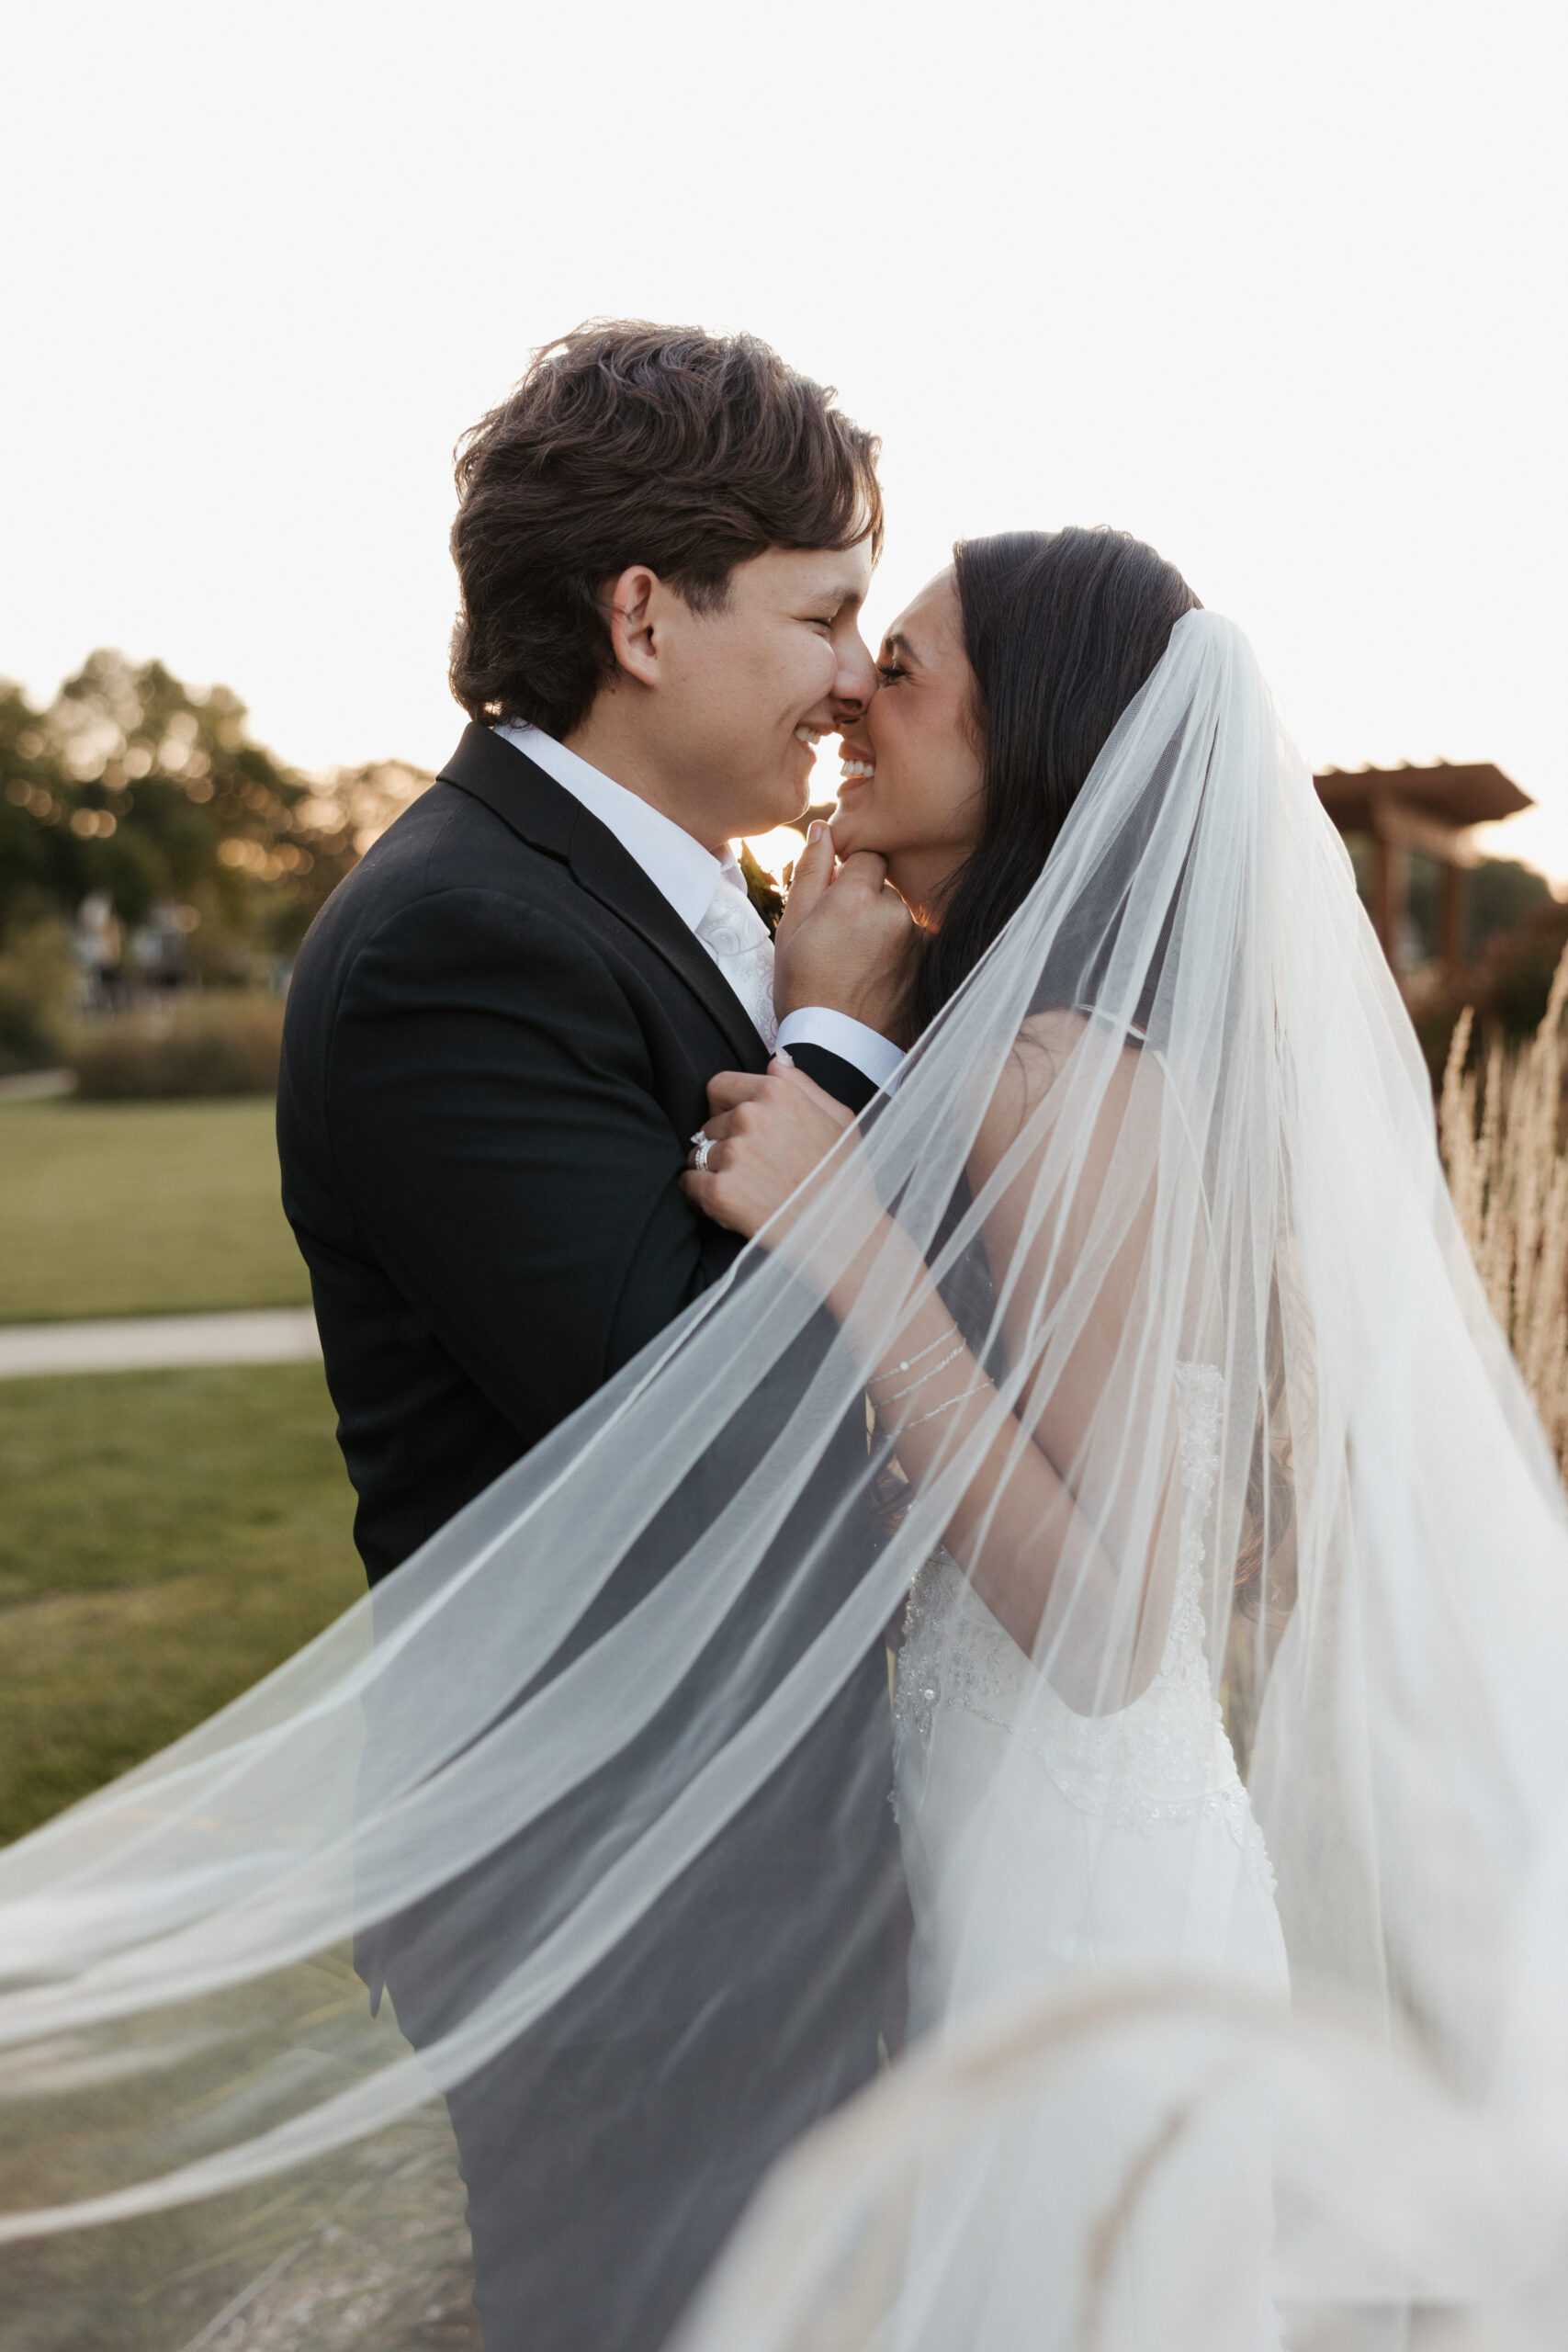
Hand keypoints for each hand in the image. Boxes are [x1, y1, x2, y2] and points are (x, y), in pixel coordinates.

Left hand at [680, 1058, 854, 1240]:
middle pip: (708, 1124)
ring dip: (711, 1171)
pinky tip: (727, 1205)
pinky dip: (699, 1196)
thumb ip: (802, 1083)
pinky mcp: (720, 1192)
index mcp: (777, 1093)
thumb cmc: (845, 1177)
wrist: (846, 1234)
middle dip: (722, 1143)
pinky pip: (688, 1185)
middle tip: (752, 1170)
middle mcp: (751, 1117)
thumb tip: (774, 1060)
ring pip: (697, 1154)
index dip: (725, 1108)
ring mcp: (733, 1154)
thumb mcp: (839, 1117)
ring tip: (744, 1189)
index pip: (719, 1086)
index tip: (738, 1130)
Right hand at [771, 823, 917, 1042]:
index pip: (867, 856)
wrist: (837, 1049)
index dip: (849, 876)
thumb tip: (823, 829)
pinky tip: (877, 979)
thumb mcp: (792, 927)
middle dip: (867, 903)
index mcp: (856, 896)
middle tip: (842, 941)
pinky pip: (914, 944)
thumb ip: (811, 872)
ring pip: (899, 917)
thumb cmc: (805, 988)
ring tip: (859, 966)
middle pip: (885, 888)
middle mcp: (894, 912)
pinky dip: (899, 955)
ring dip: (883, 930)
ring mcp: (916, 940)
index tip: (836, 902)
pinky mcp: (928, 964)